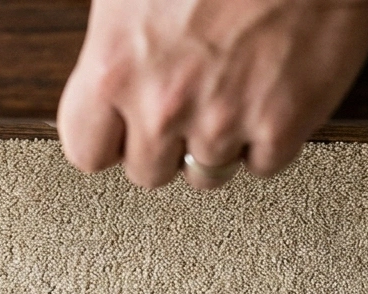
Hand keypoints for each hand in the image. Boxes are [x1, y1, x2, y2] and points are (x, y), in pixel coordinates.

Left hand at [56, 0, 367, 189]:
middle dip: (165, 145)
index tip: (125, 129)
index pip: (86, 150)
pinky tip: (267, 99)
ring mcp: (224, 119)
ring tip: (230, 96)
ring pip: (207, 174)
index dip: (110, 140)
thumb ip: (117, 45)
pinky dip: (267, 141)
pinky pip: (263, 165)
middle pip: (148, 173)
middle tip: (185, 106)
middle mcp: (163, 103)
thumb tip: (110, 79)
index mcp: (115, 66)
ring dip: (218, 144)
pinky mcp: (282, 125)